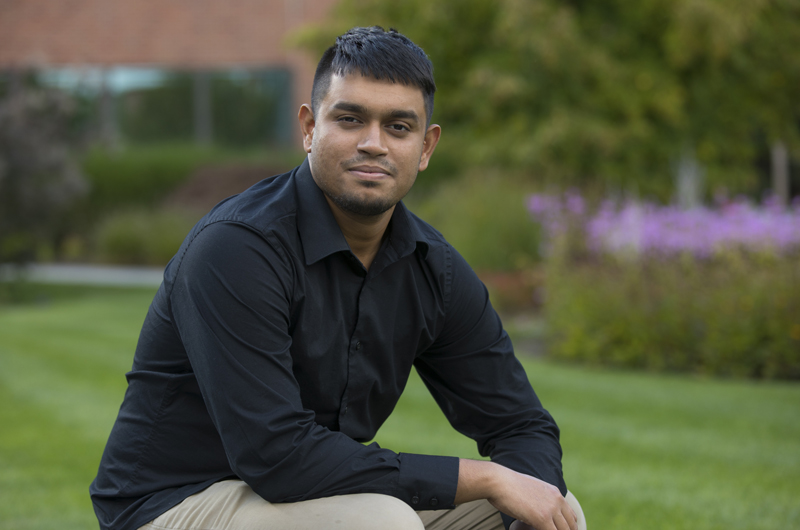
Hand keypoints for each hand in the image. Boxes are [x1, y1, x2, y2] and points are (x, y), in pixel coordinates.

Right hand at [456, 460, 576, 529]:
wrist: (498, 481)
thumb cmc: (507, 486)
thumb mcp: (530, 489)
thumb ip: (539, 499)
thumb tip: (536, 511)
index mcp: (555, 493)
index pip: (571, 516)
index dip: (567, 527)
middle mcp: (557, 500)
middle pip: (570, 525)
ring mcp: (550, 509)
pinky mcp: (542, 518)